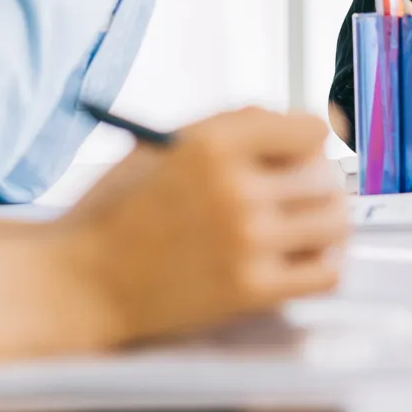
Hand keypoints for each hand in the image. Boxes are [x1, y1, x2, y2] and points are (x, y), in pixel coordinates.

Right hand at [55, 108, 346, 345]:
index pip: (310, 129)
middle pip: (326, 175)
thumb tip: (293, 120)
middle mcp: (236, 189)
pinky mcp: (250, 291)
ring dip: (327, 222)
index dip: (307, 141)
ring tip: (308, 226)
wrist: (77, 284)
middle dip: (317, 182)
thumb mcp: (163, 147)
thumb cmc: (116, 213)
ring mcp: (246, 242)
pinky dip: (324, 264)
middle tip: (302, 194)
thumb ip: (228, 127)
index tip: (300, 153)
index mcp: (213, 144)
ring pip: (334, 221)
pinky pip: (325, 272)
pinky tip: (304, 260)